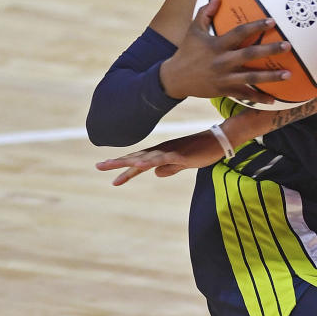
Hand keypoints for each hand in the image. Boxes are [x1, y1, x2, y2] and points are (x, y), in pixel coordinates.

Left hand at [95, 129, 221, 185]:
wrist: (219, 141)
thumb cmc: (202, 151)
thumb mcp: (183, 163)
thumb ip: (170, 168)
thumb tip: (155, 174)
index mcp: (161, 154)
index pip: (138, 162)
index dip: (123, 168)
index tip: (109, 174)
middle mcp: (161, 151)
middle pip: (135, 158)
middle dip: (117, 163)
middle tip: (98, 166)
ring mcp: (169, 152)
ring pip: (144, 158)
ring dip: (127, 162)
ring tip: (111, 166)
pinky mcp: (179, 154)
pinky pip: (161, 159)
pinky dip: (149, 162)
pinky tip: (139, 165)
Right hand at [158, 0, 290, 102]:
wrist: (175, 78)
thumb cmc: (186, 51)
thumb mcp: (193, 30)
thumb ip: (206, 12)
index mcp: (216, 45)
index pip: (239, 33)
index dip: (255, 26)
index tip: (272, 21)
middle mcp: (222, 61)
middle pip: (249, 55)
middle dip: (269, 50)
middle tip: (288, 46)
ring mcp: (224, 78)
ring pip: (251, 77)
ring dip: (271, 76)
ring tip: (289, 74)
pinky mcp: (224, 91)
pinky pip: (244, 95)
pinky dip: (259, 98)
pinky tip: (273, 100)